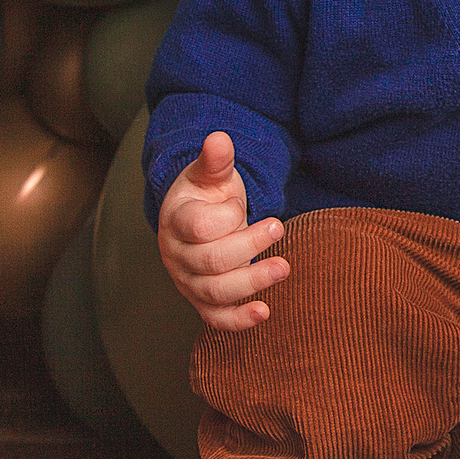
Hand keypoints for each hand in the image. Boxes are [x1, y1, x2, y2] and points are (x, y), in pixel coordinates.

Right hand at [156, 130, 287, 330]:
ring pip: (216, 292)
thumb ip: (216, 160)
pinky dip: (240, 320)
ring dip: (252, 281)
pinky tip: (264, 312)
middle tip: (278, 228)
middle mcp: (177, 256)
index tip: (242, 205)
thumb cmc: (206, 196)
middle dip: (248, 245)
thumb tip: (219, 138)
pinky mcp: (204, 302)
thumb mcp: (211, 175)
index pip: (198, 226)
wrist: (199, 220)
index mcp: (175, 221)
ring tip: (283, 267)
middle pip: (210, 261)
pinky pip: (218, 318)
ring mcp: (188, 282)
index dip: (226, 216)